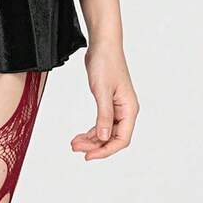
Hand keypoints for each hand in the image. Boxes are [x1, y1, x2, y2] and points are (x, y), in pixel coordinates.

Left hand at [71, 41, 138, 160]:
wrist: (103, 46)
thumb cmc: (106, 63)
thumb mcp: (102, 91)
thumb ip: (104, 116)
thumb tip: (104, 136)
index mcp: (129, 109)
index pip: (122, 139)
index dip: (106, 151)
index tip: (89, 156)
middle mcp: (126, 111)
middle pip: (113, 139)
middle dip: (94, 146)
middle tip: (75, 148)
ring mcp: (117, 108)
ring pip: (106, 133)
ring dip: (90, 140)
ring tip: (74, 143)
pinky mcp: (108, 105)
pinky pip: (101, 124)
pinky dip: (91, 132)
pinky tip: (80, 136)